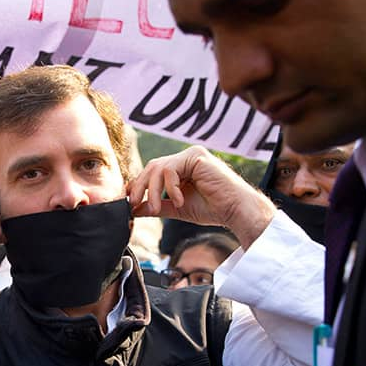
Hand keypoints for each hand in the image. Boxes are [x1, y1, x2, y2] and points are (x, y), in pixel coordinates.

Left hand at [128, 146, 274, 248]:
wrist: (235, 211)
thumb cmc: (213, 209)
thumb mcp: (178, 208)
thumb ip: (158, 206)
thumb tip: (135, 209)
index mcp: (182, 167)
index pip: (153, 172)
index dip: (139, 185)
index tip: (130, 201)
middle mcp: (186, 158)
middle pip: (152, 167)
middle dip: (140, 187)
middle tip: (135, 205)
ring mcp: (191, 155)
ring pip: (158, 167)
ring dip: (152, 190)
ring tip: (156, 208)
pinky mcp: (196, 156)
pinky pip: (171, 169)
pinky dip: (170, 187)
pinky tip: (180, 200)